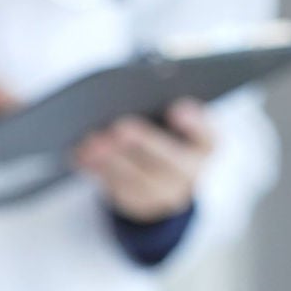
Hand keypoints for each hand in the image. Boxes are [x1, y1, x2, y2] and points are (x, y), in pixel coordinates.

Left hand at [74, 99, 216, 222]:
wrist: (163, 179)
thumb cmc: (166, 134)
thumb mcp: (176, 121)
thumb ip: (164, 101)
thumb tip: (144, 88)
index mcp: (204, 146)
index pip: (208, 137)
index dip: (194, 123)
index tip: (176, 108)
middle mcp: (189, 173)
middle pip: (169, 163)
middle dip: (143, 144)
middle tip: (120, 128)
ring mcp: (163, 193)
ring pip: (138, 180)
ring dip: (113, 161)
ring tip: (94, 143)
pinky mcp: (136, 202)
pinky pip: (115, 189)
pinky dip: (97, 171)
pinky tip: (82, 155)